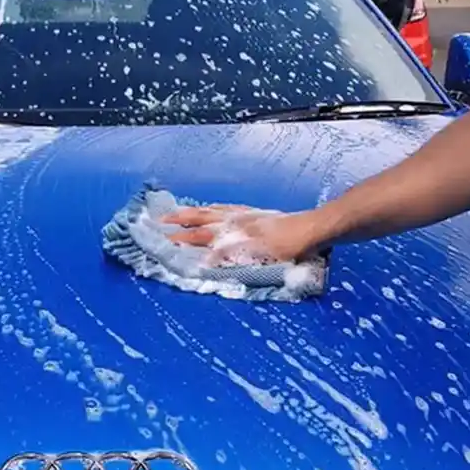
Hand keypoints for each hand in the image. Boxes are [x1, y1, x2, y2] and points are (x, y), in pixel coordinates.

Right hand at [162, 205, 330, 265]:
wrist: (312, 229)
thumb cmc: (289, 250)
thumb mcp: (260, 260)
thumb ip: (231, 260)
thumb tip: (204, 261)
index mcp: (232, 235)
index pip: (199, 238)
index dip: (179, 240)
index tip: (160, 241)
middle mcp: (233, 222)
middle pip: (200, 220)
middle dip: (177, 222)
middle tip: (157, 221)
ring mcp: (243, 216)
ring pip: (210, 211)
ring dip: (190, 212)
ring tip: (174, 212)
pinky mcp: (253, 213)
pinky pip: (225, 207)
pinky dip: (212, 207)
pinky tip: (209, 208)